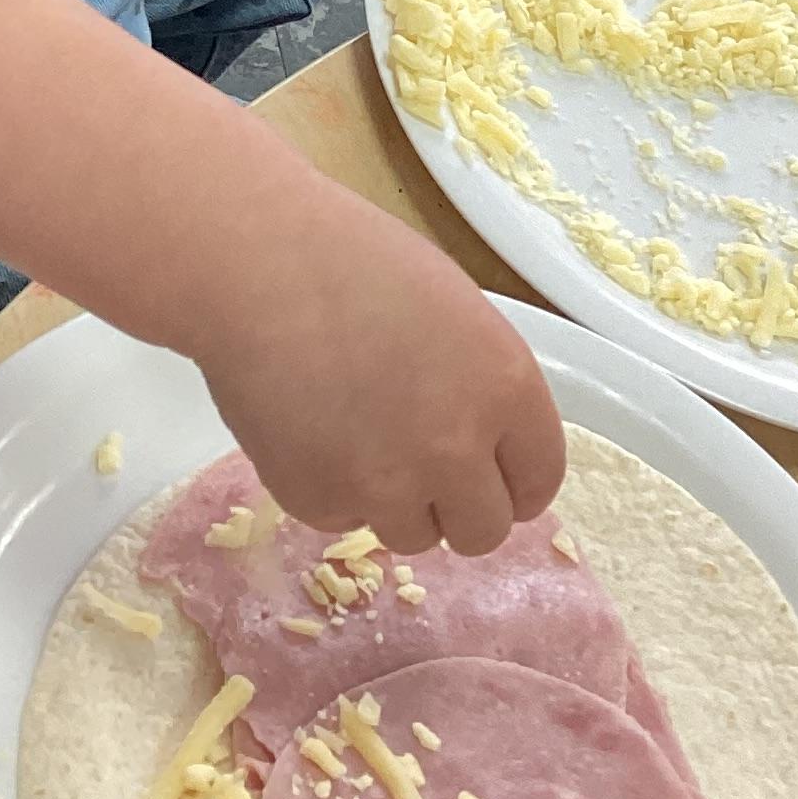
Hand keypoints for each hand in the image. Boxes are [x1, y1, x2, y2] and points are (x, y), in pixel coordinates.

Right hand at [197, 188, 565, 556]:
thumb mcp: (456, 312)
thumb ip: (481, 388)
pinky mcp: (320, 502)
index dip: (513, 482)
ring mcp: (387, 484)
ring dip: (394, 502)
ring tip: (355, 434)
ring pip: (413, 537)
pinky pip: (343, 519)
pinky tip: (310, 427)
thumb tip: (483, 445)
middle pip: (484, 532)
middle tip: (422, 469)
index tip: (491, 478)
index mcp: (505, 388)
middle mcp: (457, 448)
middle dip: (458, 507)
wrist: (258, 265)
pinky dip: (332, 489)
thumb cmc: (355, 262)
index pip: (539, 481)